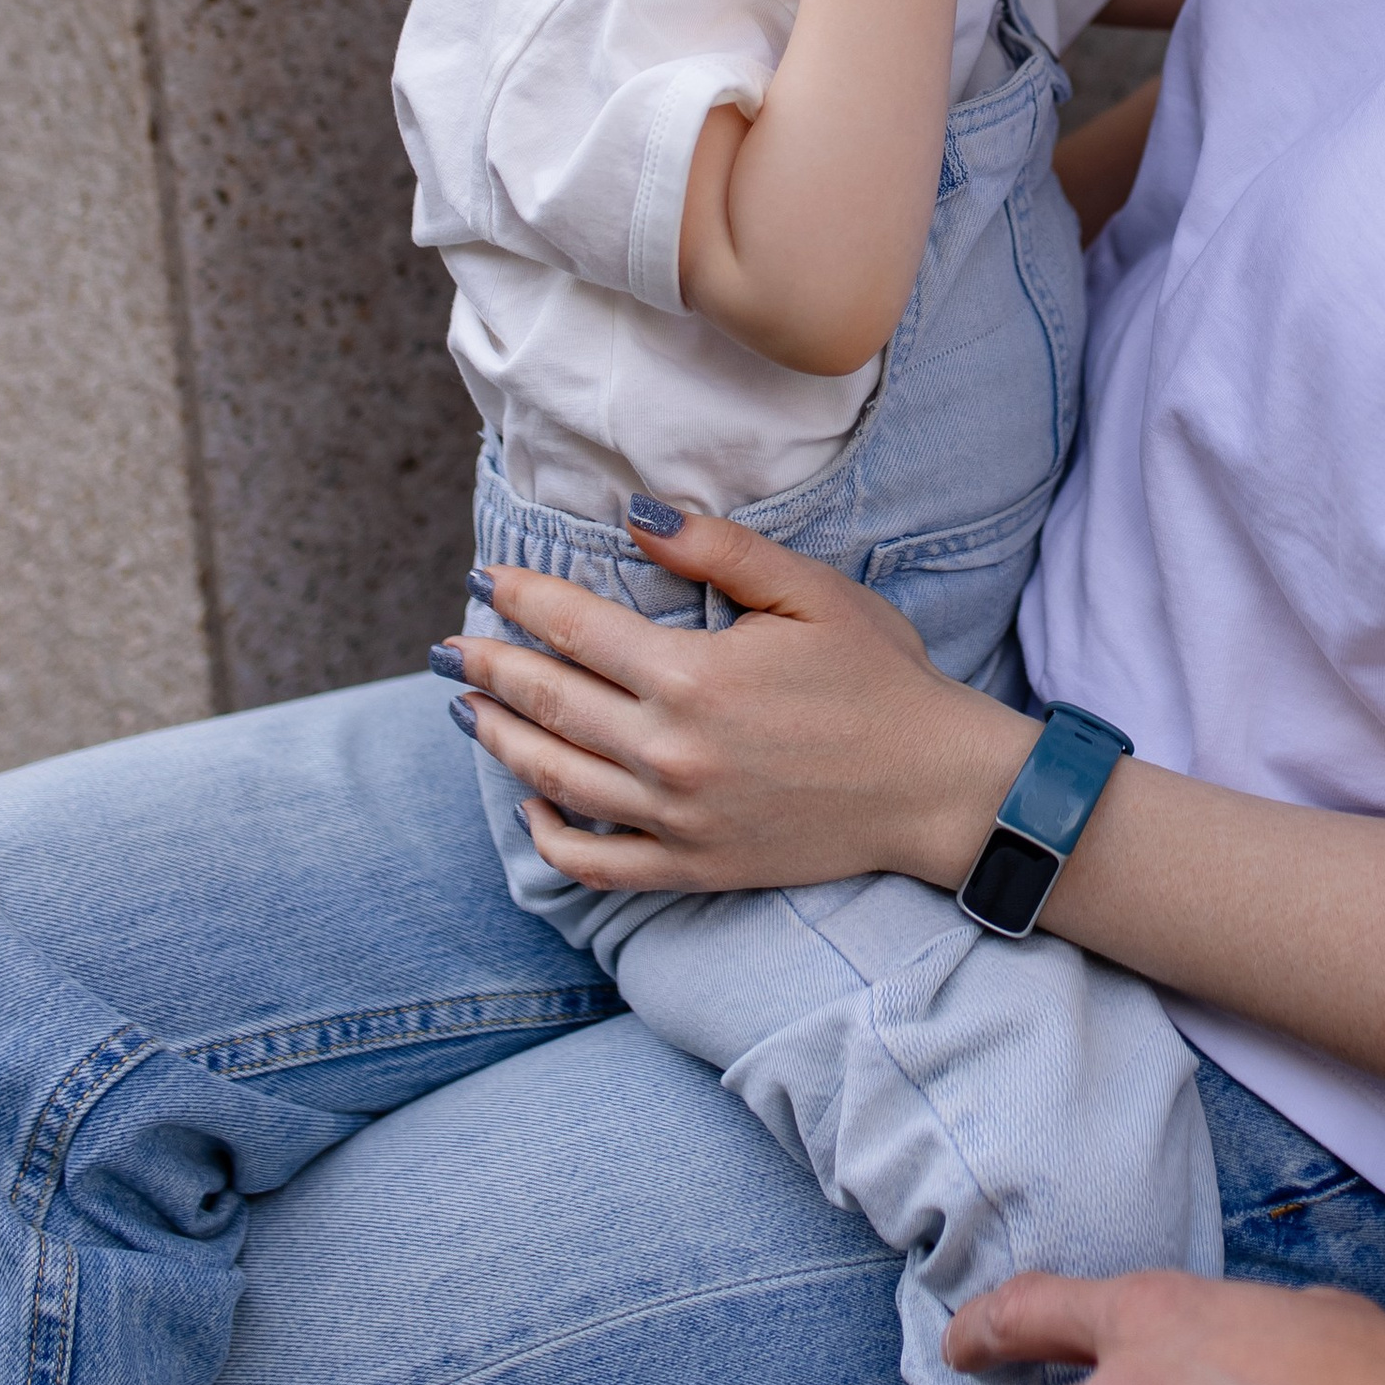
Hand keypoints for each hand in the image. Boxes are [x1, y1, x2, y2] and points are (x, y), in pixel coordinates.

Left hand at [448, 510, 1027, 890]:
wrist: (935, 785)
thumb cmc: (879, 677)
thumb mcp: (810, 592)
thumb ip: (719, 550)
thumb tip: (635, 516)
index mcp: (694, 676)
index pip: (576, 628)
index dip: (522, 599)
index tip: (485, 580)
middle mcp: (670, 751)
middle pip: (548, 703)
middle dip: (489, 667)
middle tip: (449, 646)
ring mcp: (676, 818)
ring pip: (554, 779)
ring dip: (499, 740)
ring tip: (467, 708)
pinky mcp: (693, 867)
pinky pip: (595, 861)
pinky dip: (550, 835)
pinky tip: (532, 803)